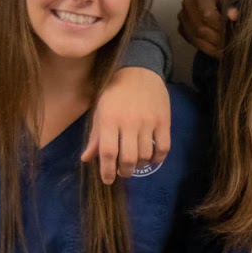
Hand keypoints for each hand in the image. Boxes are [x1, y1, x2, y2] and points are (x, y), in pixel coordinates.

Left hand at [83, 66, 171, 183]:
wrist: (139, 72)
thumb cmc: (115, 93)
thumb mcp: (101, 112)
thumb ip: (96, 137)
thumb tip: (86, 159)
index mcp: (110, 119)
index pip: (108, 152)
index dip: (107, 171)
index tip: (108, 180)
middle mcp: (129, 122)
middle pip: (129, 158)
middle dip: (124, 171)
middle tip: (122, 172)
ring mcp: (149, 122)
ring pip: (146, 155)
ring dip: (140, 165)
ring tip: (135, 163)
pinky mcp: (164, 121)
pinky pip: (163, 147)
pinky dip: (157, 159)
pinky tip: (151, 158)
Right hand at [177, 0, 235, 57]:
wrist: (228, 10)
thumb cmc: (234, 6)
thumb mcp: (240, 5)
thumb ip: (237, 10)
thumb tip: (233, 15)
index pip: (207, 16)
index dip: (220, 27)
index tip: (232, 32)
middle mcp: (188, 3)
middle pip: (200, 28)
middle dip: (217, 39)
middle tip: (231, 45)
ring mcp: (183, 16)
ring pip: (196, 37)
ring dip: (213, 46)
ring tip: (228, 48)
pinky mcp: (182, 28)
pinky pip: (192, 42)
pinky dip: (207, 48)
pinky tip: (219, 49)